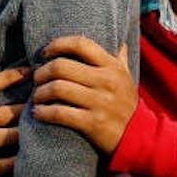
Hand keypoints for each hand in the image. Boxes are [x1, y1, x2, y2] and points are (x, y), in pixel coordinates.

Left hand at [31, 36, 135, 154]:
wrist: (140, 136)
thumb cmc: (126, 104)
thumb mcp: (126, 78)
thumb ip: (120, 59)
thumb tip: (118, 40)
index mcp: (112, 66)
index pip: (81, 44)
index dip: (58, 44)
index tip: (45, 53)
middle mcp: (106, 81)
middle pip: (61, 66)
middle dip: (42, 72)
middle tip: (36, 78)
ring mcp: (100, 102)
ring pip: (57, 89)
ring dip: (40, 92)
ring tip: (36, 96)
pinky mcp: (93, 123)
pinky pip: (60, 113)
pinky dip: (43, 112)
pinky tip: (38, 112)